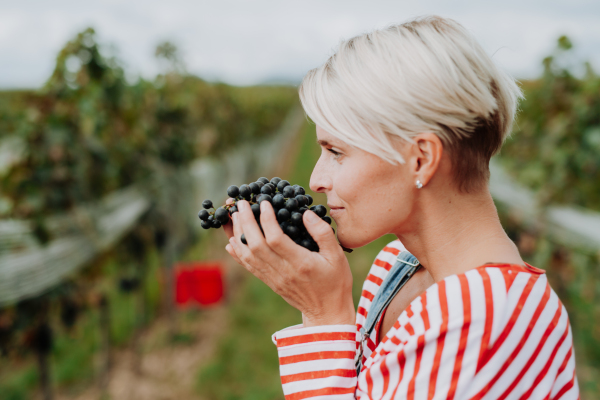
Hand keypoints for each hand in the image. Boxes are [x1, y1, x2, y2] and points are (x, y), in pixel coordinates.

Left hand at [222, 199, 354, 326]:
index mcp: (300, 263)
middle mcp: (283, 271)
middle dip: (246, 222)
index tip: (264, 203)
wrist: (327, 312)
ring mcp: (274, 278)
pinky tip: (231, 242)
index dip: (267, 219)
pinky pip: (249, 267)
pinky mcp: (270, 282)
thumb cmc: (335, 282)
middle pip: (256, 245)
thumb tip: (305, 213)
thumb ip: (322, 233)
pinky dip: (238, 253)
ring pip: (249, 255)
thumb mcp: (337, 256)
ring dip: (238, 235)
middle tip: (241, 203)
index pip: (276, 239)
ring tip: (235, 216)